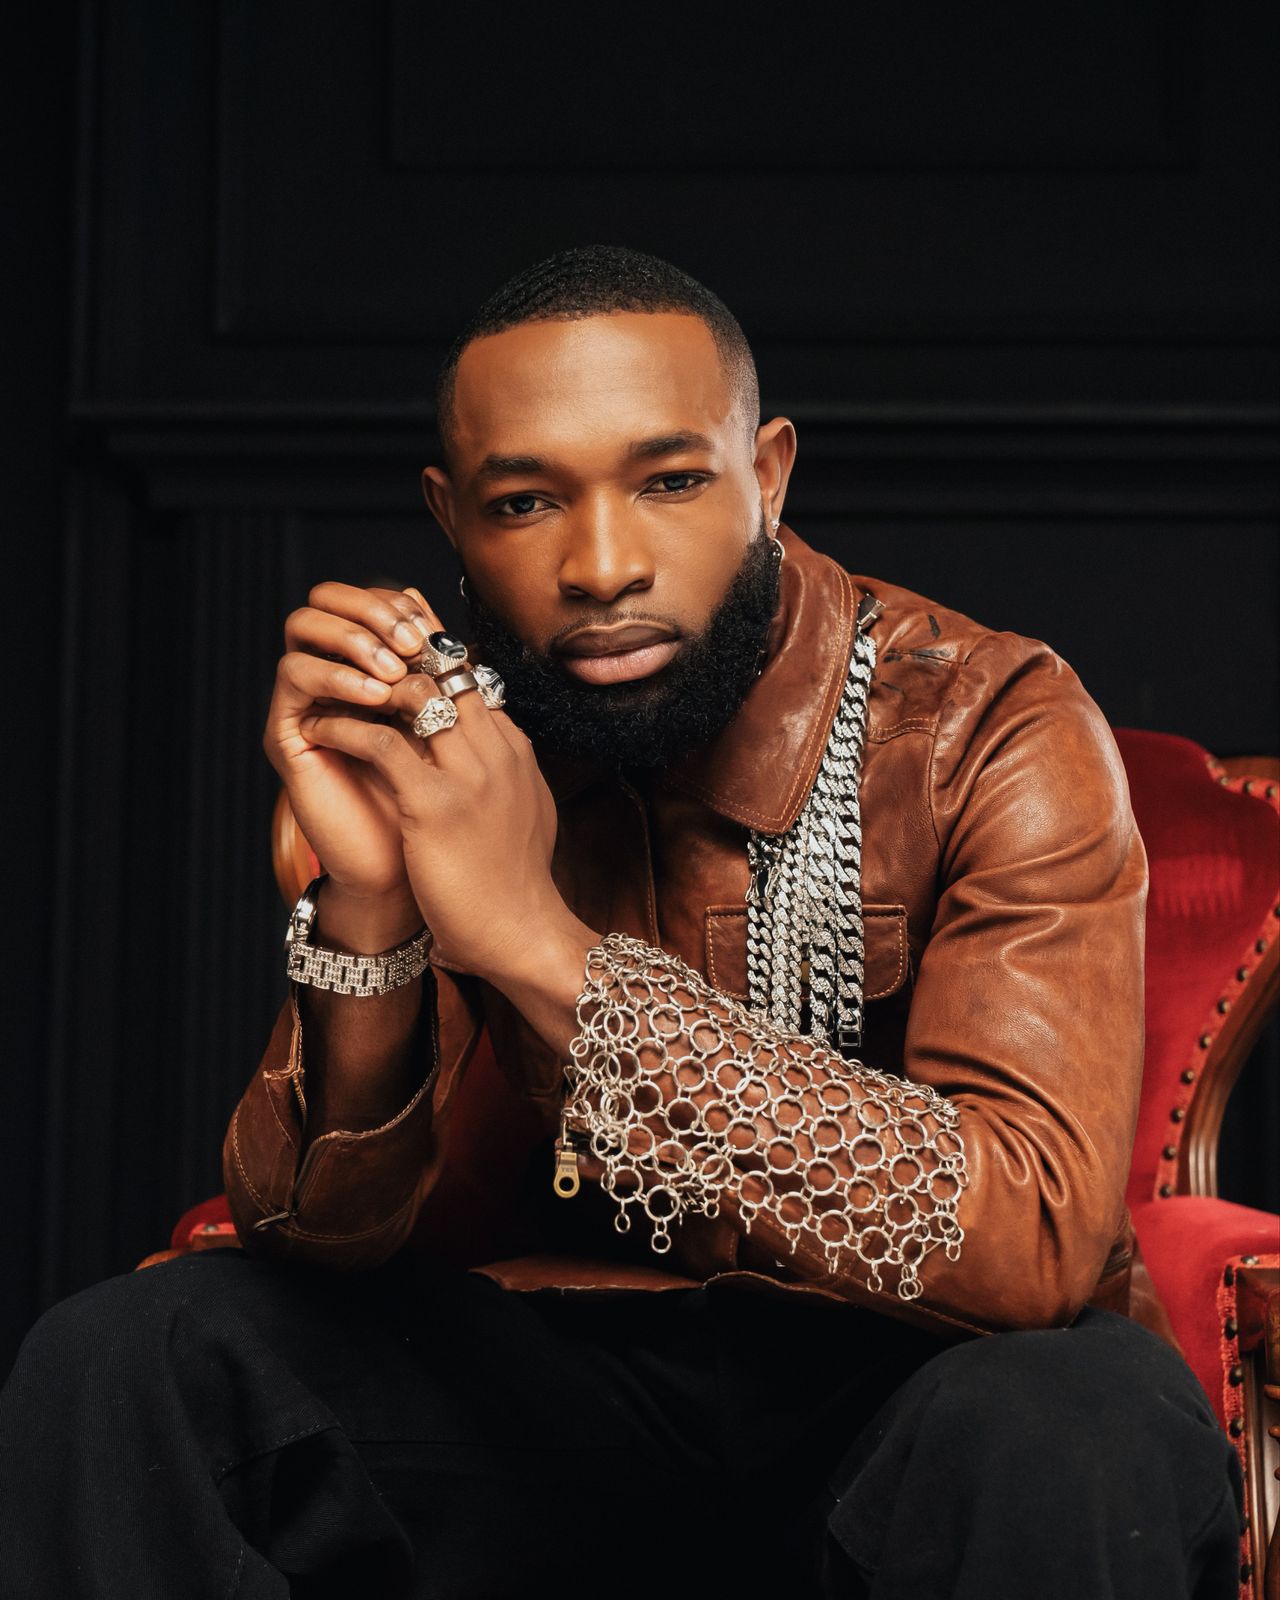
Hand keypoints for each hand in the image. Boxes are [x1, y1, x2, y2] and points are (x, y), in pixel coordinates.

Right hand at [264, 581, 434, 906]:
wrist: (408, 874)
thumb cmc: (438, 811)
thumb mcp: (451, 735)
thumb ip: (446, 687)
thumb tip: (458, 633)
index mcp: (370, 670)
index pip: (368, 601)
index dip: (399, 604)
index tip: (434, 629)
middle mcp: (331, 678)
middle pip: (327, 599)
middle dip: (373, 610)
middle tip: (411, 641)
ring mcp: (306, 701)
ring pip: (303, 627)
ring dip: (354, 639)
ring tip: (394, 674)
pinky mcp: (287, 732)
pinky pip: (295, 675)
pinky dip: (334, 676)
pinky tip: (375, 698)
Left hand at [295, 588, 573, 981]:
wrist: (524, 932)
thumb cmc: (517, 884)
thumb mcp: (527, 810)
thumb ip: (508, 773)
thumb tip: (496, 751)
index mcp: (514, 749)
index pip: (469, 678)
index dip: (425, 658)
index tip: (387, 652)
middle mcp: (496, 750)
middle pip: (446, 668)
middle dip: (395, 653)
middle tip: (350, 655)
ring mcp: (468, 774)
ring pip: (415, 692)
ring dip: (366, 682)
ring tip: (331, 686)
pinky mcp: (434, 804)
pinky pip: (380, 743)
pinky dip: (344, 727)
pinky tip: (319, 729)